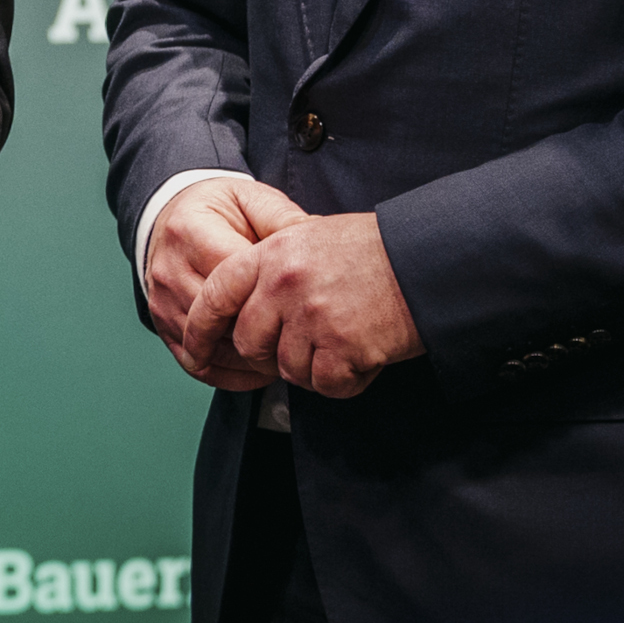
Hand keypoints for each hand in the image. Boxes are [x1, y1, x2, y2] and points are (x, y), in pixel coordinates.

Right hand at [146, 176, 307, 389]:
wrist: (171, 215)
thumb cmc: (216, 210)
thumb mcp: (251, 200)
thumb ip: (283, 220)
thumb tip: (320, 240)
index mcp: (191, 232)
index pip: (233, 276)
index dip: (271, 296)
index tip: (304, 304)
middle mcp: (169, 268)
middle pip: (220, 317)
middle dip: (263, 333)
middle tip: (301, 340)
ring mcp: (161, 299)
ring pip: (206, 346)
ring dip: (247, 359)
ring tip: (285, 359)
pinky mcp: (160, 322)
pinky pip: (191, 361)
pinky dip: (226, 374)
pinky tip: (255, 373)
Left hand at [188, 212, 421, 400]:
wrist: (430, 261)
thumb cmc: (379, 251)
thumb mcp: (314, 238)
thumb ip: (277, 266)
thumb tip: (254, 303)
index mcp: (272, 253)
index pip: (215, 295)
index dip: (199, 328)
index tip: (193, 351)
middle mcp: (284, 284)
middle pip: (249, 343)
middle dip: (273, 355)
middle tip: (310, 346)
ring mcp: (311, 316)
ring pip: (287, 369)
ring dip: (315, 368)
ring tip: (348, 342)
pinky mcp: (342, 346)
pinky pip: (324, 384)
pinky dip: (345, 381)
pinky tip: (364, 358)